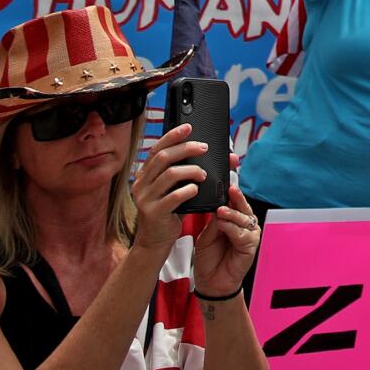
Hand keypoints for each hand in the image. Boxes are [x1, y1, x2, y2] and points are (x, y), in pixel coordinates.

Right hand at [131, 123, 209, 249]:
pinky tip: (196, 190)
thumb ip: (193, 173)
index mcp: (145, 175)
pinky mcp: (153, 212)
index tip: (189, 127)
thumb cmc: (170, 212)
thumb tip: (228, 157)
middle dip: (186, 149)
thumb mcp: (178, 189)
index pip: (157, 149)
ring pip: (169, 174)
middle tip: (204, 148)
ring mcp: (145, 198)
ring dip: (191, 171)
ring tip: (203, 175)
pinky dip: (188, 190)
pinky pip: (173, 196)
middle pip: (163, 158)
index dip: (172, 136)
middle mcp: (141, 184)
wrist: (154, 242)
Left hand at [191, 163, 261, 299]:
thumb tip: (216, 201)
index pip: (233, 197)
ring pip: (243, 217)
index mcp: (233, 217)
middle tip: (228, 186)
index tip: (227, 171)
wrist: (211, 283)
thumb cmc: (209, 258)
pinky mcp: (251, 246)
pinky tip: (223, 224)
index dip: (231, 185)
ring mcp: (250, 233)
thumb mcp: (207, 233)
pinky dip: (232, 227)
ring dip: (231, 212)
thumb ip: (214, 218)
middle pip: (241, 204)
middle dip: (236, 194)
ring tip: (220, 209)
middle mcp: (244, 223)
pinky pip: (242, 233)